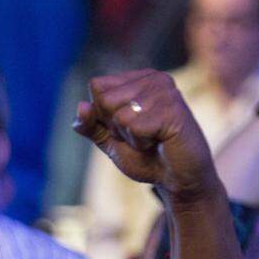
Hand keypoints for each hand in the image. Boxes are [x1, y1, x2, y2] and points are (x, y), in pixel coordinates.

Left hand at [73, 70, 219, 201]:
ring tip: (152, 139)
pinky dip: (142, 142)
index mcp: (137, 79)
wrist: (177, 180)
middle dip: (115, 127)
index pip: (97, 86)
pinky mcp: (174, 109)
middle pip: (105, 100)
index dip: (102, 115)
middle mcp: (153, 78)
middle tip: (141, 136)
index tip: (126, 128)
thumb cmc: (146, 157)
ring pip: (119, 115)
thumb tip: (81, 107)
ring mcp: (165, 91)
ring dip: (130, 137)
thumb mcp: (110, 141)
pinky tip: (161, 141)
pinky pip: (135, 127)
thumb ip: (91, 125)